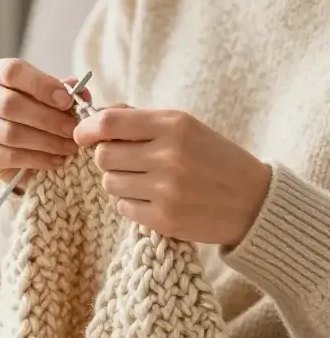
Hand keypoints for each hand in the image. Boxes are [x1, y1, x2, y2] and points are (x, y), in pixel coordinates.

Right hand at [0, 59, 83, 185]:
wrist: (26, 148)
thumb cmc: (40, 113)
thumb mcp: (55, 97)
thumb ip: (67, 92)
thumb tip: (79, 91)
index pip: (13, 72)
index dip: (42, 85)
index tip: (67, 101)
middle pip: (10, 104)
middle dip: (47, 119)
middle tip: (72, 130)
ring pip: (10, 133)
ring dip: (46, 142)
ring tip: (69, 147)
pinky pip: (9, 156)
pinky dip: (38, 160)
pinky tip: (57, 160)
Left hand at [74, 107, 271, 245]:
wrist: (253, 202)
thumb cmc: (215, 160)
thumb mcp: (186, 128)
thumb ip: (141, 120)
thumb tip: (96, 118)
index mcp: (174, 125)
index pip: (109, 122)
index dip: (87, 129)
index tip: (82, 135)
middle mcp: (168, 156)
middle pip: (103, 155)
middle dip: (108, 158)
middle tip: (127, 161)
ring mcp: (165, 190)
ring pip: (110, 183)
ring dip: (120, 182)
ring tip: (146, 181)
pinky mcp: (163, 219)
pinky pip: (123, 207)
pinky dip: (131, 204)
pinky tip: (154, 200)